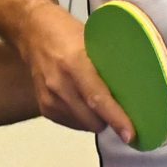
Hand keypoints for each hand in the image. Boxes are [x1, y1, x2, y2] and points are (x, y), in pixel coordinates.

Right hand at [17, 1, 135, 142]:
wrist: (31, 31)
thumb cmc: (67, 32)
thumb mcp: (91, 40)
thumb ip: (107, 64)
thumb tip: (135, 87)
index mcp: (74, 63)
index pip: (97, 98)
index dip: (116, 118)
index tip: (130, 135)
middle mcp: (59, 84)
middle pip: (91, 119)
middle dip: (109, 121)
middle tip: (120, 111)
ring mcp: (49, 98)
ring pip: (83, 124)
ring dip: (95, 119)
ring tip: (97, 101)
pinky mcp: (44, 107)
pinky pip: (71, 123)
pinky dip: (82, 117)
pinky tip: (82, 101)